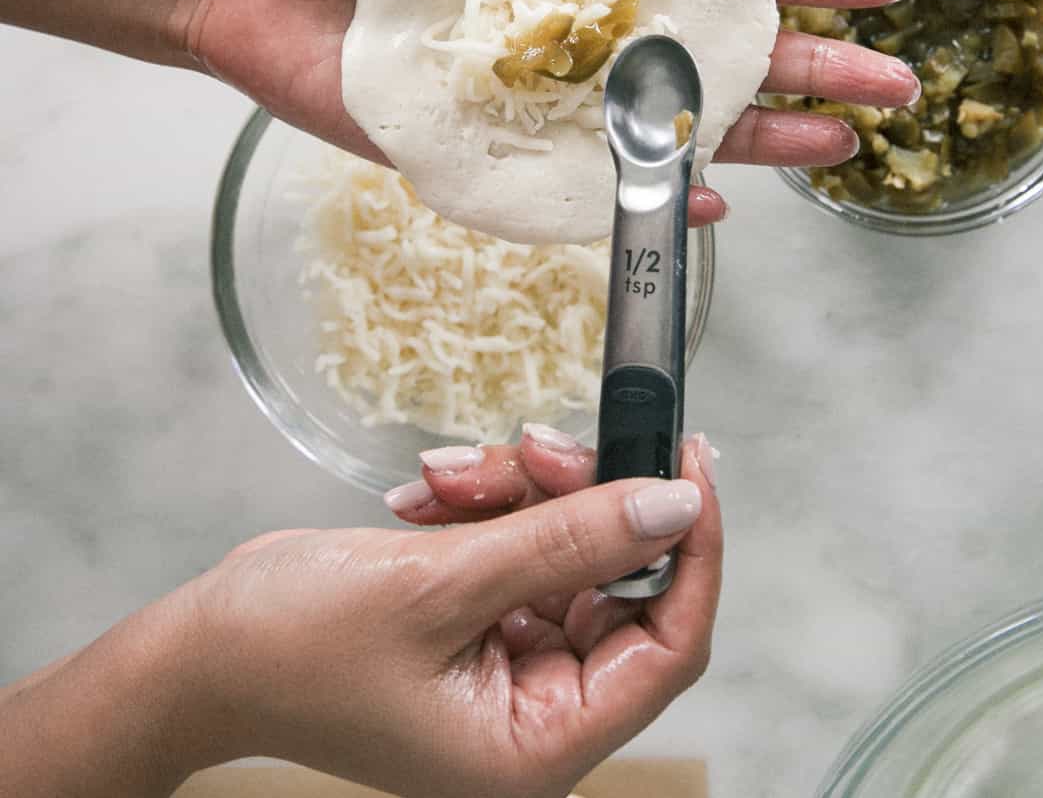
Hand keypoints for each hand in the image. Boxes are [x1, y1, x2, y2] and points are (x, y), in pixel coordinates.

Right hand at [185, 434, 718, 796]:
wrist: (201, 647)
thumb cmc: (295, 644)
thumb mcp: (440, 584)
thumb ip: (568, 540)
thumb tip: (675, 505)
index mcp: (538, 743)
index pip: (669, 646)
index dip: (693, 550)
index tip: (689, 460)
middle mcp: (534, 710)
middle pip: (616, 580)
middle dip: (577, 498)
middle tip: (536, 446)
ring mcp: (505, 660)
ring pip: (566, 545)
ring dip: (519, 492)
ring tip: (451, 475)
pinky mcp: (477, 615)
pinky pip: (518, 540)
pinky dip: (486, 504)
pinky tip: (432, 492)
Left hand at [186, 0, 918, 224]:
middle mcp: (586, 30)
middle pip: (720, 56)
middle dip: (813, 69)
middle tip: (893, 87)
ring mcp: (548, 96)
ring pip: (673, 125)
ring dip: (761, 139)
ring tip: (838, 148)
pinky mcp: (493, 150)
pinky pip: (586, 184)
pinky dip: (649, 195)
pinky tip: (710, 201)